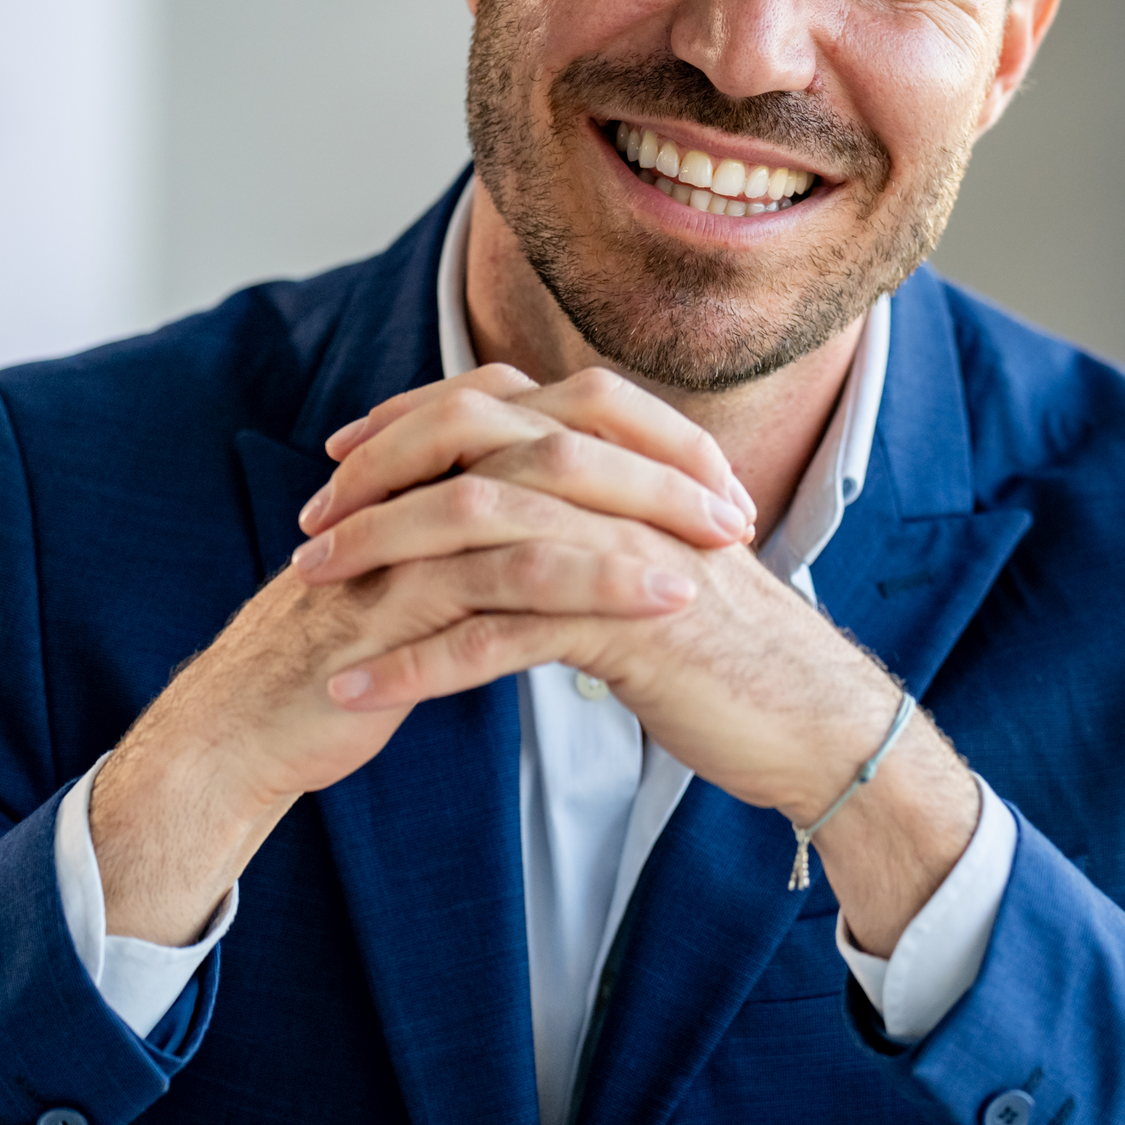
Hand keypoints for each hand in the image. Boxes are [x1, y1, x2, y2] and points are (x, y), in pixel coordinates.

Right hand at [87, 367, 756, 941]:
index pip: (559, 411)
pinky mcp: (399, 596)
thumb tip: (585, 534)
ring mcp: (406, 533)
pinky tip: (662, 603)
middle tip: (738, 508)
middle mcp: (423, 481)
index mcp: (437, 468)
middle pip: (561, 431)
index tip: (718, 481)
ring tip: (721, 551)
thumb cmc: (348, 661)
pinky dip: (593, 580)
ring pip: (541, 492)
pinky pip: (509, 574)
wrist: (249, 729)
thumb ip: (494, 547)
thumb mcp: (433, 588)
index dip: (645, 435)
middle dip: (659, 464)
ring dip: (642, 516)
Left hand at [300, 380, 983, 949]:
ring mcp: (624, 552)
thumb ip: (598, 520)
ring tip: (309, 595)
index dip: (413, 419)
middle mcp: (624, 489)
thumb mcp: (658, 560)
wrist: (816, 719)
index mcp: (629, 463)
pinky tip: (356, 692)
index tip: (346, 455)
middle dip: (378, 480)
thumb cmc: (734, 650)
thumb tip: (527, 505)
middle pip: (473, 448)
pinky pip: (494, 637)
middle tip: (311, 524)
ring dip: (377, 561)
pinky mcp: (623, 627)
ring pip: (472, 532)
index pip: (500, 405)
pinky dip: (414, 664)